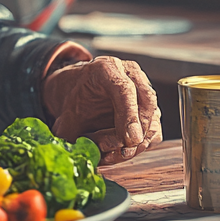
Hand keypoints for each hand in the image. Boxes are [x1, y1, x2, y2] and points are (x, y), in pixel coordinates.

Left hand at [41, 56, 161, 165]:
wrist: (78, 94)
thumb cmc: (73, 102)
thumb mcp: (65, 114)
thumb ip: (70, 131)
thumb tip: (83, 151)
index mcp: (105, 69)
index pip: (124, 88)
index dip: (129, 115)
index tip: (130, 139)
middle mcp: (130, 74)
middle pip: (146, 103)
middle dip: (136, 134)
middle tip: (121, 152)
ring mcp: (143, 90)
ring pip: (152, 121)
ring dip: (135, 144)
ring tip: (107, 151)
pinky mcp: (150, 108)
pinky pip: (154, 132)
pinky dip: (139, 147)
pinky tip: (116, 150)